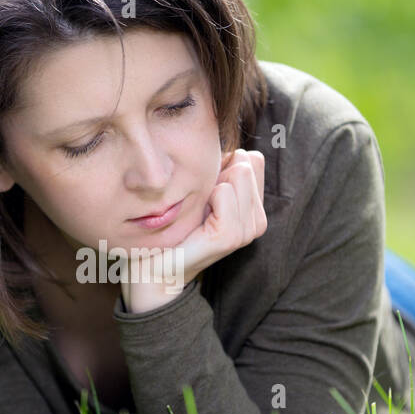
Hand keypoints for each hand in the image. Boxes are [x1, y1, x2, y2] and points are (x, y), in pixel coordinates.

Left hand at [120, 148, 267, 312]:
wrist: (156, 266)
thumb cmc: (177, 225)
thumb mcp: (206, 192)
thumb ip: (225, 169)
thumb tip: (233, 147)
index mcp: (256, 209)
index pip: (254, 160)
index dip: (225, 166)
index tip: (206, 191)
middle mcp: (258, 221)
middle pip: (248, 163)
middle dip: (218, 174)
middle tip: (200, 204)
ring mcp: (247, 231)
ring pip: (238, 173)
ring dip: (210, 186)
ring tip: (197, 213)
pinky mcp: (230, 236)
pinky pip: (223, 191)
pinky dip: (205, 197)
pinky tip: (195, 220)